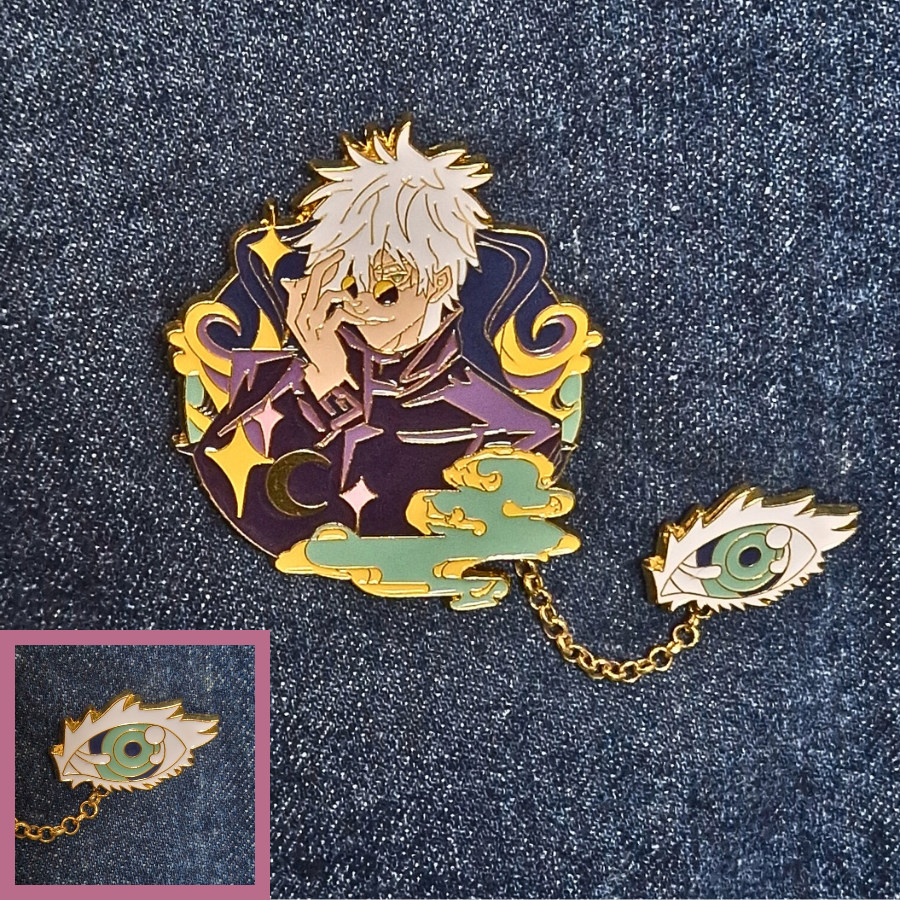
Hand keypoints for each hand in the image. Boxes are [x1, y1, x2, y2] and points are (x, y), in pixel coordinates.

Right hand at [282, 250, 356, 398]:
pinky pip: (337, 313)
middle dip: (327, 266)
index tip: (334, 257)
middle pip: (310, 283)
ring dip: (345, 293)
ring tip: (359, 296)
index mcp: (293, 314)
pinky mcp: (323, 336)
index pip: (301, 282)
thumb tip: (300, 282)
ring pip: (325, 296)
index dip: (318, 268)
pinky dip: (352, 312)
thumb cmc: (325, 351)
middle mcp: (298, 319)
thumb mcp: (314, 326)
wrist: (327, 377)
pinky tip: (363, 315)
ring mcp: (310, 327)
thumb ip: (310, 305)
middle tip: (342, 255)